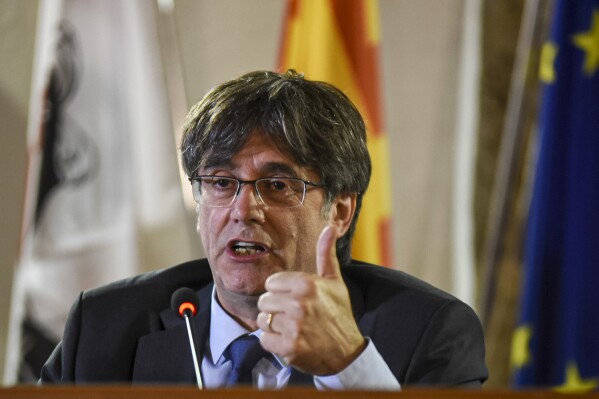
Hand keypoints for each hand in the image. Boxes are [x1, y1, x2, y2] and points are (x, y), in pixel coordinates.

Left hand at [256, 225, 365, 374]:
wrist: (347, 353)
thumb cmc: (338, 314)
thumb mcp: (334, 282)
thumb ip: (326, 254)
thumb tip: (330, 227)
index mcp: (307, 284)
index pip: (271, 284)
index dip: (281, 293)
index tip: (296, 301)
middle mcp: (299, 303)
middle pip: (264, 302)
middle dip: (276, 310)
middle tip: (295, 318)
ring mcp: (294, 326)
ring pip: (262, 321)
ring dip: (274, 328)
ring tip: (293, 329)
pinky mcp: (289, 347)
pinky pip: (264, 340)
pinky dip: (274, 344)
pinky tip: (290, 342)